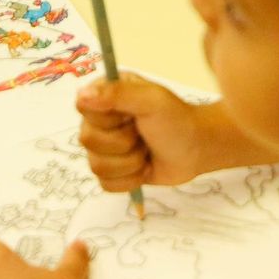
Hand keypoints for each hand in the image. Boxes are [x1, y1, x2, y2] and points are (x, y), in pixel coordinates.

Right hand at [76, 74, 210, 190]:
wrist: (197, 149)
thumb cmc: (176, 119)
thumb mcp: (151, 100)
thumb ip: (117, 93)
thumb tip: (81, 94)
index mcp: (105, 95)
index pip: (83, 108)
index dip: (107, 118)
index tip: (130, 115)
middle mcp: (100, 120)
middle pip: (88, 140)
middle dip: (123, 142)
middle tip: (143, 134)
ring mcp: (104, 147)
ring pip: (96, 166)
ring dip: (130, 162)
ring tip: (146, 151)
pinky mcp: (112, 172)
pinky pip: (105, 185)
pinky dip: (130, 179)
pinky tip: (144, 167)